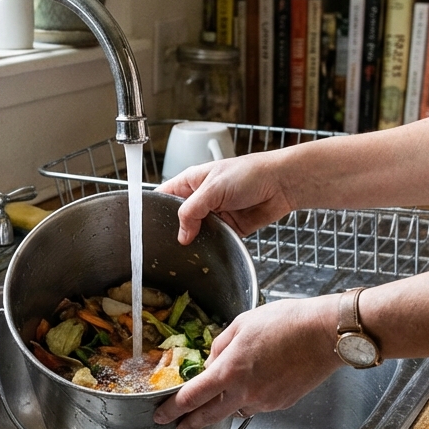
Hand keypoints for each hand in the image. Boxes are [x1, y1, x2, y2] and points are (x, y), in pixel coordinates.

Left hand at [154, 294, 343, 428]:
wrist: (325, 334)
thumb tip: (211, 362)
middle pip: (209, 415)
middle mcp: (245, 392)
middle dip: (190, 423)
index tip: (162, 414)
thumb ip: (220, 346)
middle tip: (179, 428)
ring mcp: (265, 401)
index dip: (172, 409)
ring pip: (236, 410)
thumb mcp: (242, 324)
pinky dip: (250, 399)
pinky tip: (257, 385)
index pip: (192, 397)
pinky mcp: (282, 404)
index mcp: (229, 370)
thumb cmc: (286, 322)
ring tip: (220, 401)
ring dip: (224, 408)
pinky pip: (258, 406)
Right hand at [156, 151, 296, 244]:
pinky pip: (214, 241)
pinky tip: (206, 253)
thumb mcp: (213, 188)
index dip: (154, 210)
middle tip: (166, 246)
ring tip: (186, 252)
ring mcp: (214, 214)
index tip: (147, 228)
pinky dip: (211, 247)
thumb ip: (192, 211)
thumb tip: (181, 236)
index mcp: (191, 182)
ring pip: (196, 233)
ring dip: (194, 241)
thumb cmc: (249, 174)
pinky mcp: (229, 228)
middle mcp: (200, 199)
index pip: (164, 197)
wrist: (281, 184)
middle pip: (178, 219)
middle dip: (174, 231)